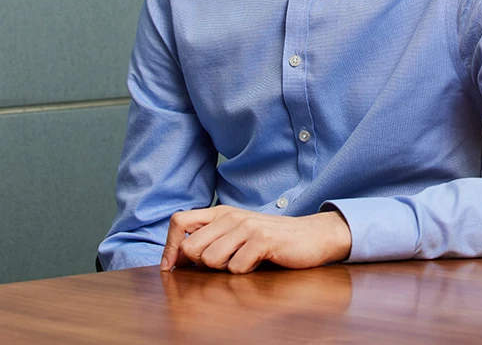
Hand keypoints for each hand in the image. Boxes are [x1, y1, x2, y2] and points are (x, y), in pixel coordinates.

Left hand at [160, 205, 351, 273]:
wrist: (310, 235)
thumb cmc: (269, 239)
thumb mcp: (236, 234)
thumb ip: (209, 240)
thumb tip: (175, 259)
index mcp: (220, 213)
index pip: (178, 222)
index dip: (168, 247)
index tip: (170, 269)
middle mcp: (230, 215)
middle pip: (190, 248)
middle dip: (201, 265)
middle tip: (224, 264)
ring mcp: (247, 226)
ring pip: (210, 260)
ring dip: (224, 270)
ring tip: (243, 262)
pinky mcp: (262, 240)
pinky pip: (236, 268)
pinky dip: (245, 272)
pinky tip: (258, 262)